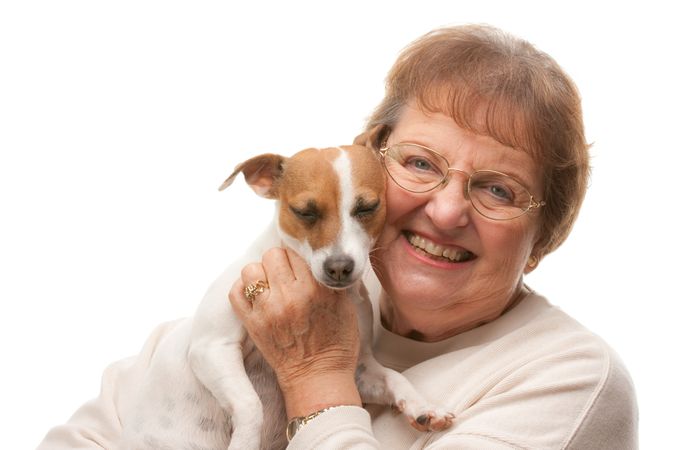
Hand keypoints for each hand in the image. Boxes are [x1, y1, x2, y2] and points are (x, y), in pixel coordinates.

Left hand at [229, 247, 361, 416]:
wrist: (317, 378)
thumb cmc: (336, 343)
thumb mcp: (346, 306)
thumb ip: (331, 280)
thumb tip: (323, 258)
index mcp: (316, 289)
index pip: (297, 252)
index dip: (298, 257)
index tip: (299, 265)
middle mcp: (290, 296)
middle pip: (273, 255)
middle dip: (279, 262)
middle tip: (285, 274)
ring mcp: (268, 310)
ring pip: (251, 270)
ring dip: (260, 274)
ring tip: (270, 284)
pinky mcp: (252, 323)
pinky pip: (236, 292)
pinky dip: (244, 289)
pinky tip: (256, 295)